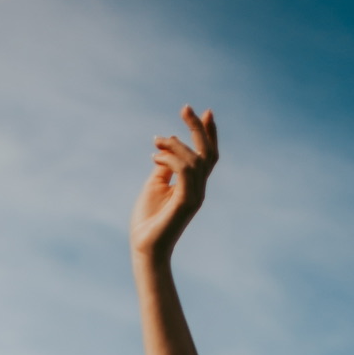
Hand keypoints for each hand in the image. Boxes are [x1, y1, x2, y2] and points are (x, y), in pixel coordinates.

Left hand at [130, 106, 217, 261]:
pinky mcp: (186, 202)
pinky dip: (170, 159)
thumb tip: (166, 148)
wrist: (145, 246)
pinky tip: (155, 158)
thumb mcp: (155, 185)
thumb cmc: (148, 219)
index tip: (205, 112)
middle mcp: (198, 189)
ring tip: (156, 142)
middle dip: (198, 128)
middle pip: (207, 153)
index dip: (209, 133)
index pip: (207, 156)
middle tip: (185, 108)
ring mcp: (194, 196)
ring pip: (195, 160)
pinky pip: (185, 172)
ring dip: (175, 145)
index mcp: (193, 185)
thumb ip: (164, 167)